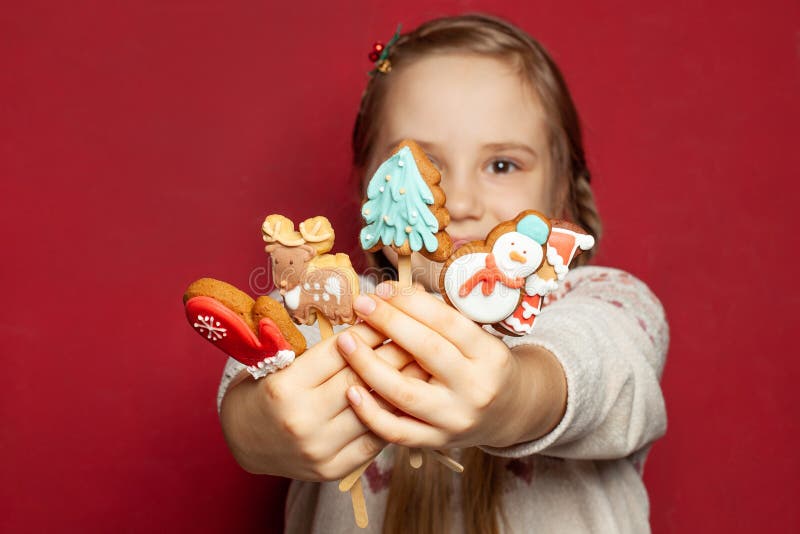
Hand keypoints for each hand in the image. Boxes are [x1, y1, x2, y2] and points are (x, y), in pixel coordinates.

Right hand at [220, 322, 423, 480]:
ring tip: (422, 364)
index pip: (339, 352)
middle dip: (393, 353)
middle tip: (417, 334)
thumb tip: (370, 322)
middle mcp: (302, 420)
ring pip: (374, 410)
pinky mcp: (333, 469)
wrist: (243, 440)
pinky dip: (392, 416)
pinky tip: (407, 397)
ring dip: (401, 384)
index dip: (369, 330)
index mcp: (285, 387)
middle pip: (361, 379)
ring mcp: (319, 449)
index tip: (391, 314)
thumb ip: (320, 349)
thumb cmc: (264, 389)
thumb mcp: (277, 360)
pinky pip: (374, 440)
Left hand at [337, 282, 566, 449]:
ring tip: (345, 341)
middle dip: (389, 323)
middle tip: (361, 304)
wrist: (507, 414)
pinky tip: (351, 390)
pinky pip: (397, 431)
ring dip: (369, 365)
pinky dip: (371, 413)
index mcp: (489, 355)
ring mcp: (455, 419)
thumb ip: (438, 319)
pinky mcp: (437, 442)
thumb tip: (391, 293)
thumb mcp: (477, 338)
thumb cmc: (482, 365)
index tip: (383, 289)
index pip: (447, 322)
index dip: (411, 303)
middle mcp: (475, 388)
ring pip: (406, 393)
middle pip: (426, 351)